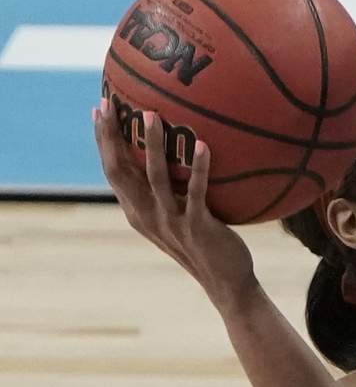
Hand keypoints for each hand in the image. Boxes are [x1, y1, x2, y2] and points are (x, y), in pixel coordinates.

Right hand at [93, 102, 257, 308]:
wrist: (225, 282)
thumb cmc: (206, 245)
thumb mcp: (180, 217)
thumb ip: (171, 191)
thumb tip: (176, 156)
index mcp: (139, 212)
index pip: (112, 172)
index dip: (103, 142)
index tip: (98, 111)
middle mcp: (148, 215)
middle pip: (120, 171)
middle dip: (111, 137)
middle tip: (109, 104)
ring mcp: (171, 222)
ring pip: (154, 177)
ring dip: (151, 145)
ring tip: (150, 115)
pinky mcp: (197, 227)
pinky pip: (197, 193)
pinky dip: (199, 168)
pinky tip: (203, 145)